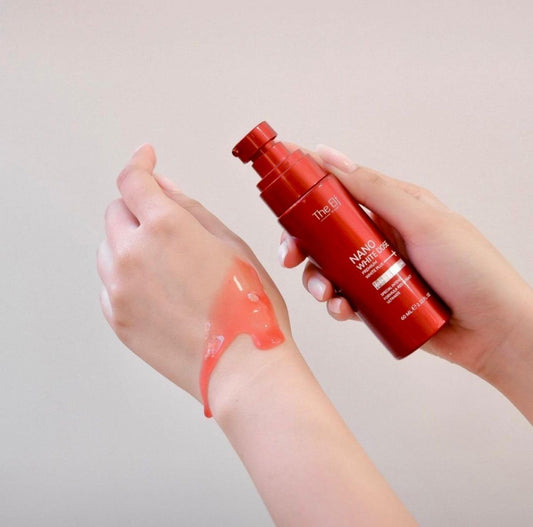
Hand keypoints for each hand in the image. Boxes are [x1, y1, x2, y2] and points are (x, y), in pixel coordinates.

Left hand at [97, 145, 291, 404]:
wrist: (241, 367)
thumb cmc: (248, 307)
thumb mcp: (231, 243)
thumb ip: (190, 208)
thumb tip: (162, 187)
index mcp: (166, 228)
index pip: (134, 180)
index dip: (140, 163)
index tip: (145, 158)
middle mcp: (133, 255)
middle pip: (116, 212)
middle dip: (139, 209)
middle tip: (169, 227)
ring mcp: (119, 290)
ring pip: (109, 248)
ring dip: (131, 243)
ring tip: (171, 267)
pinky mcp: (117, 319)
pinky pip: (110, 283)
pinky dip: (128, 276)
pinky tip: (162, 291)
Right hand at [279, 144, 532, 419]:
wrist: (494, 331)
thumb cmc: (472, 270)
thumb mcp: (424, 221)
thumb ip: (376, 190)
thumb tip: (331, 156)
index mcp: (392, 208)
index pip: (341, 188)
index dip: (307, 185)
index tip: (278, 182)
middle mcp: (380, 236)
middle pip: (323, 232)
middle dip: (300, 242)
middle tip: (291, 254)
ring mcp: (376, 270)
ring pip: (328, 268)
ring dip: (316, 280)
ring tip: (325, 294)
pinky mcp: (376, 301)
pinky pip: (343, 298)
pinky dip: (336, 304)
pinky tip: (342, 310)